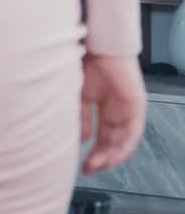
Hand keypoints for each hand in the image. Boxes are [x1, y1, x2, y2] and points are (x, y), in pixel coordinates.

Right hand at [80, 53, 146, 174]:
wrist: (94, 43)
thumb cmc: (84, 62)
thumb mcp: (78, 96)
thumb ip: (82, 118)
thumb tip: (82, 140)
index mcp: (104, 104)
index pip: (103, 135)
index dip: (94, 152)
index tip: (84, 166)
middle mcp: (118, 108)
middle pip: (114, 140)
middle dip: (102, 158)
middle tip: (89, 170)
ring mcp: (128, 107)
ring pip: (125, 139)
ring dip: (112, 155)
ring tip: (98, 165)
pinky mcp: (137, 104)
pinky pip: (134, 131)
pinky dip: (124, 145)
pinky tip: (112, 154)